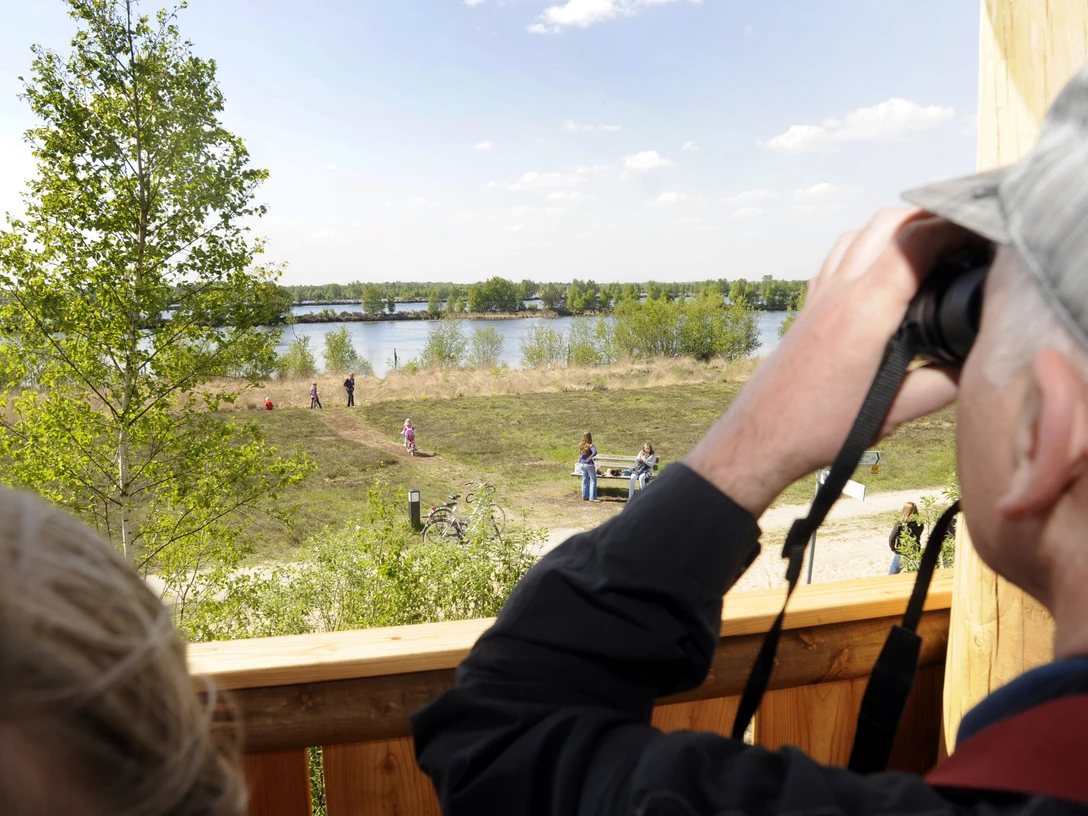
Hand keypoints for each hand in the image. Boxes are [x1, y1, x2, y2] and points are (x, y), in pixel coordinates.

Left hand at [684, 208, 984, 517]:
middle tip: (969, 234)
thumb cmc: (819, 429)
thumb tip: (979, 361)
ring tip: (934, 244)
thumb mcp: (894, 413)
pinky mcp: (809, 304)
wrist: (760, 437)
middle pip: (889, 222)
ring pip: (861, 233)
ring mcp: (820, 294)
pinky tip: (885, 267)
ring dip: (899, 227)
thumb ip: (945, 385)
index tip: (988, 232)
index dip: (957, 226)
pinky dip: (869, 244)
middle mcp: (840, 291)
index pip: (916, 241)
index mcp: (865, 311)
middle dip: (933, 216)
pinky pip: (840, 254)